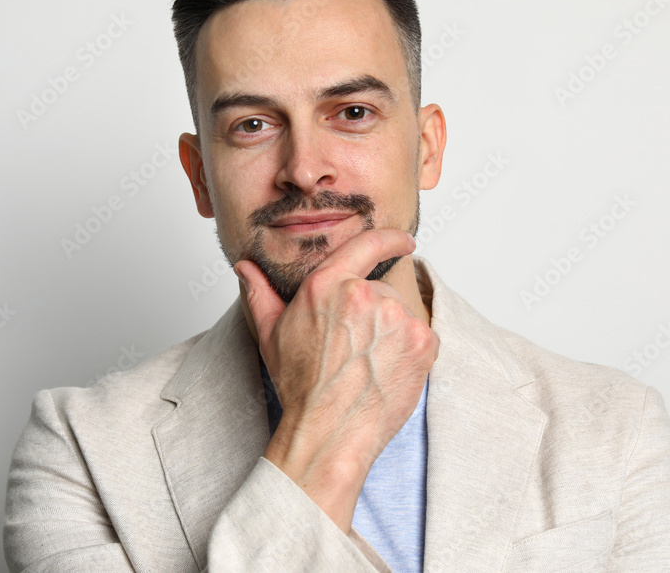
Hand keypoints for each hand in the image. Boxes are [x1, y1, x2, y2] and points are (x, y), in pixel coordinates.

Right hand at [233, 228, 438, 532]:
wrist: (329, 431)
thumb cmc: (301, 387)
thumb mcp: (271, 336)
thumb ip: (261, 294)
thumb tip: (246, 268)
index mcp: (327, 285)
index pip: (367, 245)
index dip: (391, 238)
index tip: (405, 240)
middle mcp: (364, 294)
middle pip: (382, 292)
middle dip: (374, 316)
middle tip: (356, 350)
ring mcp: (396, 317)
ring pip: (402, 316)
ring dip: (392, 335)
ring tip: (368, 365)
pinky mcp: (421, 341)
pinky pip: (423, 338)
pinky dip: (411, 353)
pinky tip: (387, 372)